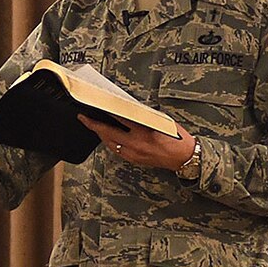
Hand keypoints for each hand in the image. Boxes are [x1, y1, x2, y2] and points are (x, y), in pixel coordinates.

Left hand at [80, 117, 195, 170]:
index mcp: (144, 131)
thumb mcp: (161, 121)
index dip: (105, 111)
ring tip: (94, 127)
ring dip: (101, 135)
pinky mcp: (135, 160)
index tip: (95, 106)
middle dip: (94, 125)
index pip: (119, 118)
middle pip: (109, 133)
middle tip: (84, 118)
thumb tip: (129, 110)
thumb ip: (144, 116)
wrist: (184, 157)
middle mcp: (136, 143)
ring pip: (111, 144)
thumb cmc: (176, 138)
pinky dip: (111, 144)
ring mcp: (134, 154)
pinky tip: (109, 139)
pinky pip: (118, 151)